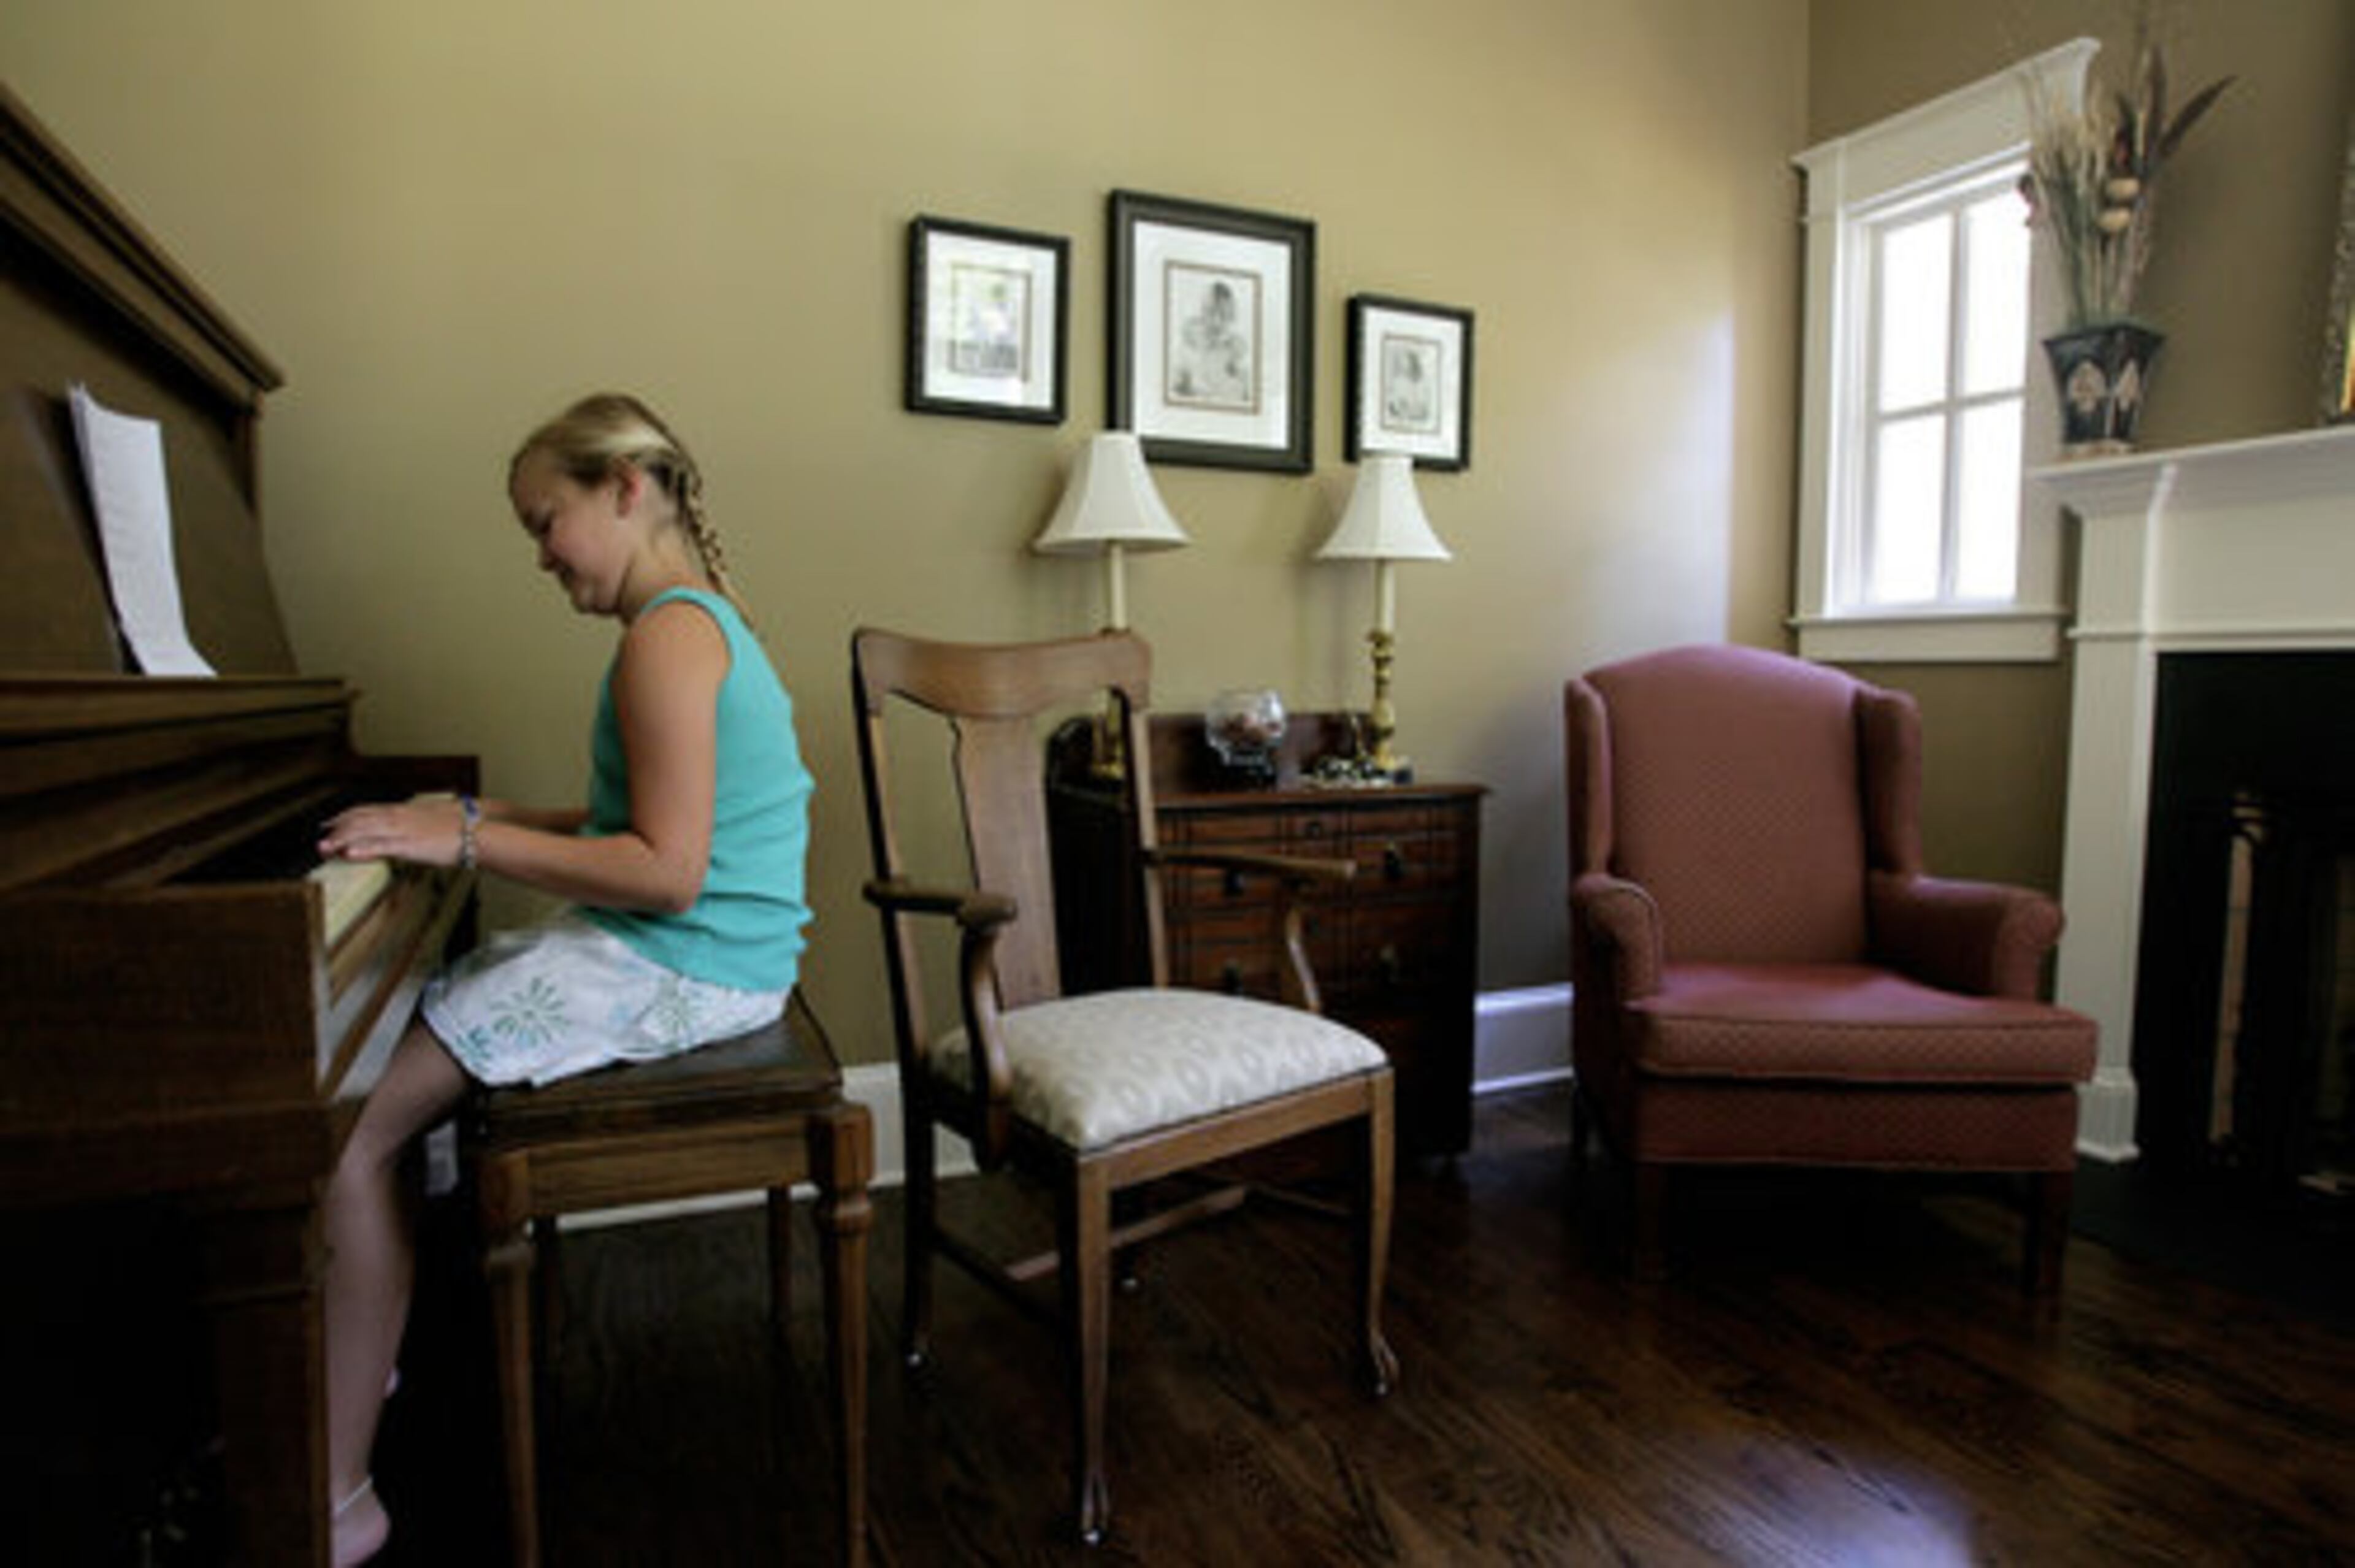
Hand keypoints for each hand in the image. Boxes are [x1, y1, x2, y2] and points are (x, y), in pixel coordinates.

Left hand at [318, 795, 466, 867]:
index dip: (345, 817)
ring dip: (342, 840)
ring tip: (325, 848)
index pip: (366, 810)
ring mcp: (402, 831)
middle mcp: (398, 817)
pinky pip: (380, 847)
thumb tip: (407, 824)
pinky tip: (349, 854)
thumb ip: (415, 821)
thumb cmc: (459, 826)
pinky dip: (362, 850)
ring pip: (364, 832)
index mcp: (403, 811)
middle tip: (320, 839)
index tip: (330, 823)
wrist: (476, 832)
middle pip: (359, 820)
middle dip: (337, 830)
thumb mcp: (432, 818)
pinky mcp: (409, 846)